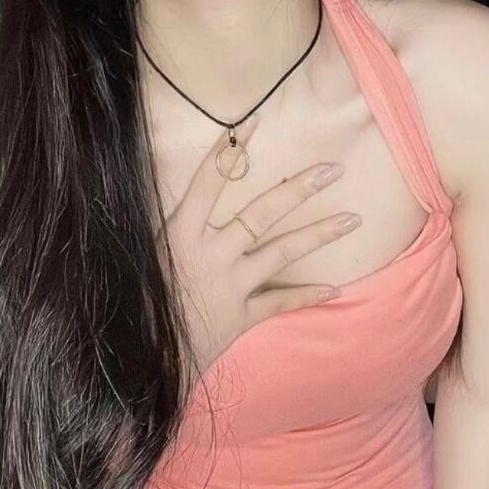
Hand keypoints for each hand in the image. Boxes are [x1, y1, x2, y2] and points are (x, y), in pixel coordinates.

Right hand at [156, 112, 356, 378]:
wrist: (141, 365)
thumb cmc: (133, 303)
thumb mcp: (139, 256)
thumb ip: (160, 228)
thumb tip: (168, 193)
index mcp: (180, 235)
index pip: (207, 183)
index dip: (228, 153)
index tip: (252, 123)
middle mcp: (210, 255)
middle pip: (261, 213)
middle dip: (299, 188)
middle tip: (334, 169)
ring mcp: (230, 285)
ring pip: (282, 253)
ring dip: (319, 234)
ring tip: (354, 218)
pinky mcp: (241, 315)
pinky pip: (280, 302)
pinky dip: (307, 295)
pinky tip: (336, 287)